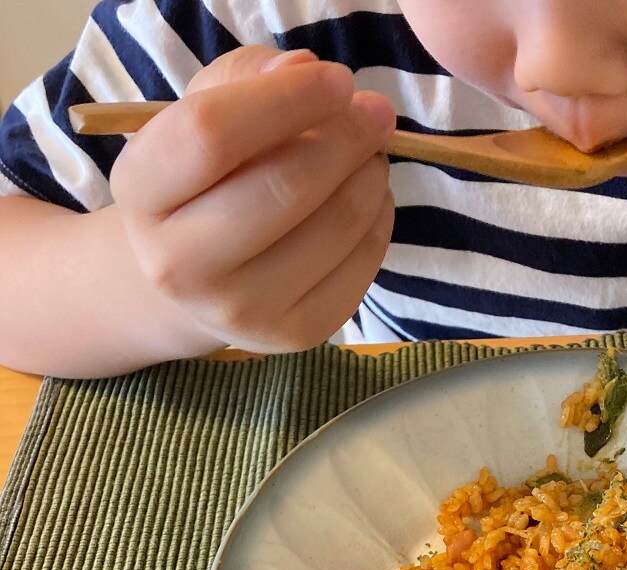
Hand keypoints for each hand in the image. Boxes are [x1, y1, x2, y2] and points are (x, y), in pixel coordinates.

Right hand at [109, 46, 395, 353]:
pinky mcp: (294, 335)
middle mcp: (180, 263)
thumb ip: (244, 81)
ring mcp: (240, 309)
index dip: (286, 99)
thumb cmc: (201, 185)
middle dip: (346, 138)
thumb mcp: (197, 119)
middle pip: (285, 185)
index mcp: (142, 193)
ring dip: (370, 177)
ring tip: (372, 155)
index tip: (338, 80)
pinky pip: (361, 266)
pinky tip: (370, 200)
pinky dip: (379, 220)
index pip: (212, 134)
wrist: (191, 284)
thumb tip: (305, 71)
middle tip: (376, 113)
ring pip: (334, 227)